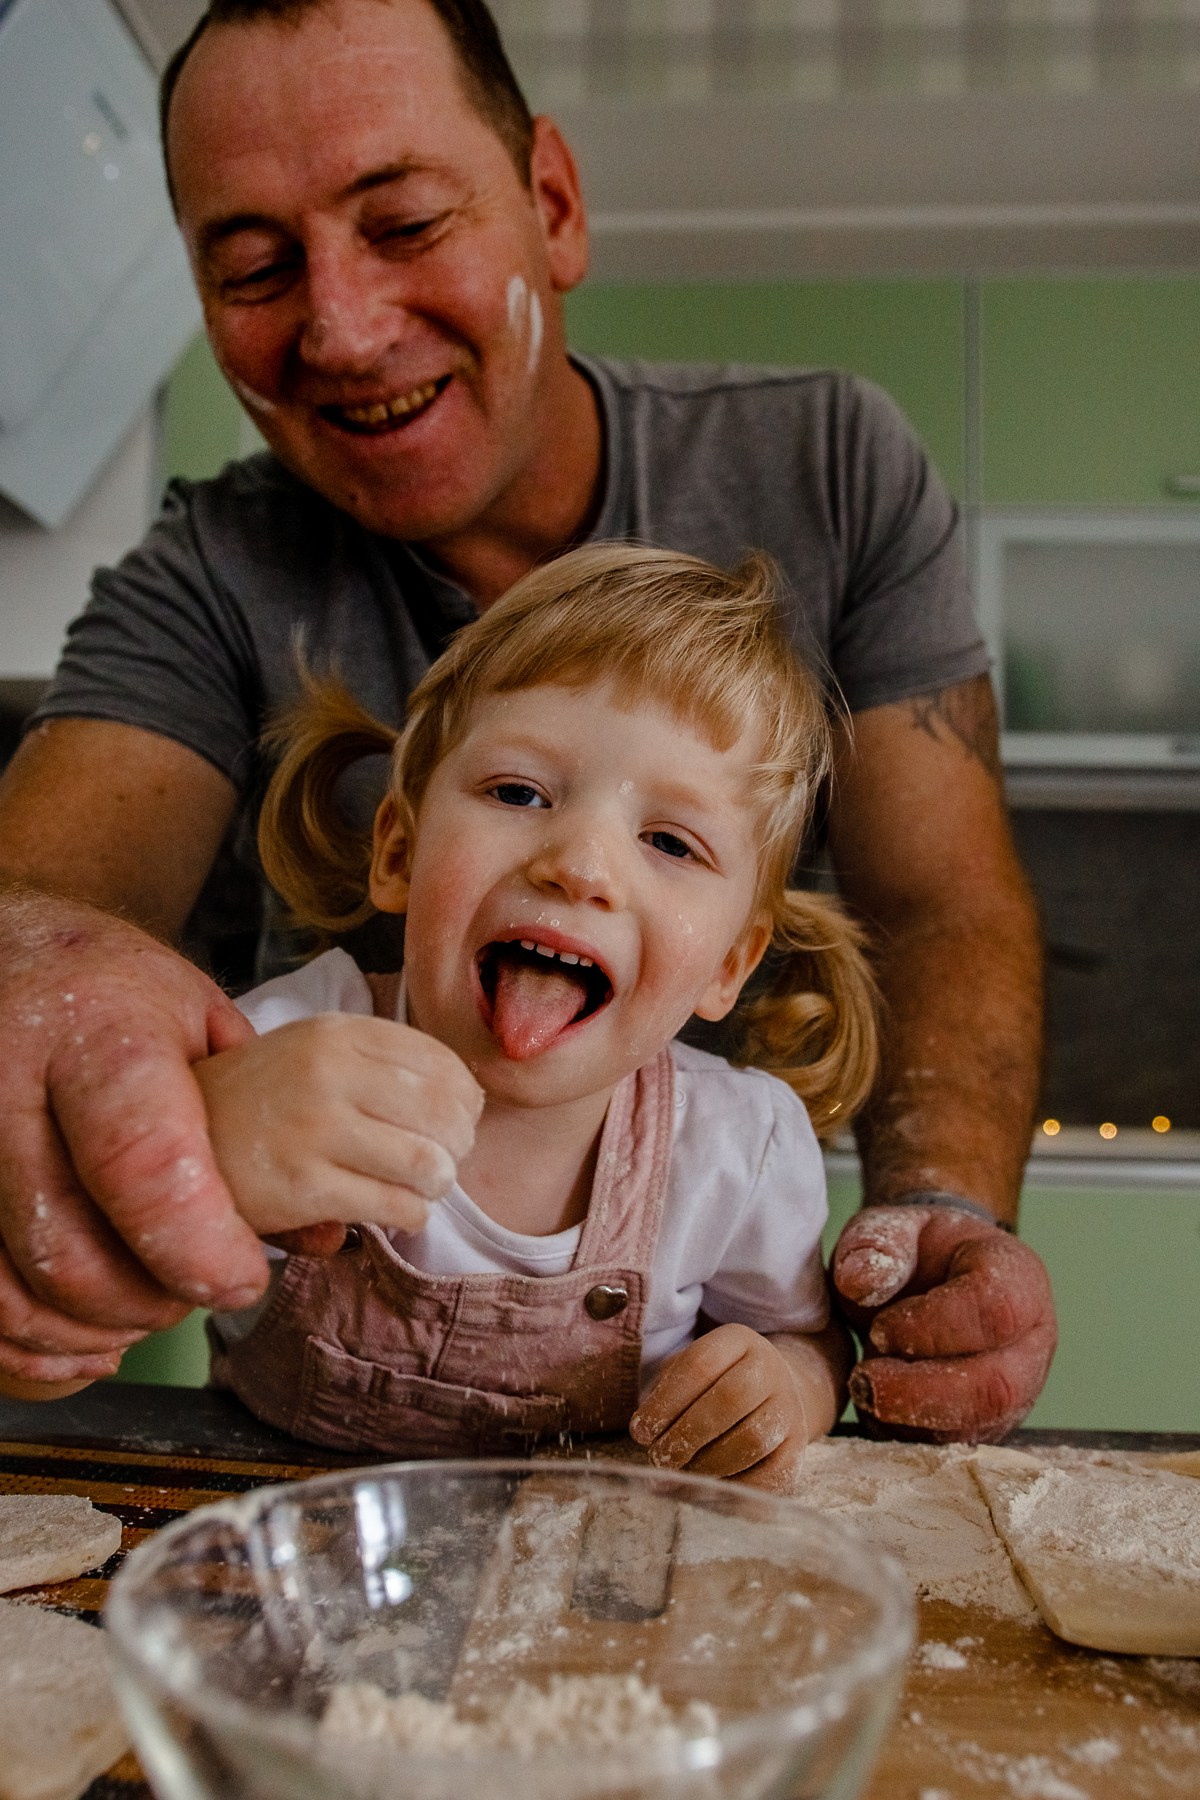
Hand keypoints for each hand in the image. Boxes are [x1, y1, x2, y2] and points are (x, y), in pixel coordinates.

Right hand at [0, 891, 269, 1386]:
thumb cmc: (114, 991)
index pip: (141, 1163)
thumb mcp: (202, 1024)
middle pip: (66, 1246)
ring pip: (13, 1287)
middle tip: (195, 1296)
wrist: (13, 953)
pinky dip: (31, 1341)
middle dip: (145, 1301)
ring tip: (146, 1313)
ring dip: (89, 1330)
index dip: (197, 1245)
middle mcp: (11, 1088)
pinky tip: (83, 1336)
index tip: (242, 1276)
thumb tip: (324, 1233)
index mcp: (98, 1038)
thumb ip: (267, 1122)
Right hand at [194, 1013, 483, 1237]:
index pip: (439, 1063)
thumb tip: (468, 1101)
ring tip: (423, 1188)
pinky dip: (410, 1215)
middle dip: (458, 1145)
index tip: (461, 1120)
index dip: (464, 1099)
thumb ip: (382, 1063)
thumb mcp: (312, 1055)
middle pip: (444, 1113)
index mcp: (336, 1034)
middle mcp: (328, 1073)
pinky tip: (396, 1213)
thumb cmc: (260, 1101)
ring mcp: (314, 1129)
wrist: (178, 1140)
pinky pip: (394, 1206)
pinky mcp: (303, 1186)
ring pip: (427, 1162)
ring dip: (438, 1183)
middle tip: (444, 1161)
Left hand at [630, 1323, 814, 1488]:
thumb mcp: (690, 1371)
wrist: (776, 1393)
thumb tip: (644, 1432)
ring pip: (752, 1439)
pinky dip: (737, 1487)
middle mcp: (770, 1369)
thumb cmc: (715, 1383)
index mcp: (738, 1340)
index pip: (700, 1364)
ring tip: (683, 1471)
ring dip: (709, 1463)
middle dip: (687, 1434)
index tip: (640, 1432)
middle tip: (660, 1458)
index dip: (666, 1401)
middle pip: (729, 1399)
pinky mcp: (800, 1448)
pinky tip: (711, 1487)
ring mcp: (790, 1407)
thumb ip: (665, 1393)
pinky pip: (772, 1475)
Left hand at [833, 1204, 1056, 1442]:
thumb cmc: (916, 1252)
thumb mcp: (892, 1229)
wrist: (930, 1279)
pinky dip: (910, 1435)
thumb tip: (861, 1283)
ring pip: (980, 1425)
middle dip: (922, 1391)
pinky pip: (959, 1445)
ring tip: (865, 1391)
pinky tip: (877, 1409)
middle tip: (864, 1381)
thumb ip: (875, 1244)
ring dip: (913, 1418)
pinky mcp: (990, 1422)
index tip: (879, 1328)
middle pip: (997, 1384)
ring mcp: (1019, 1387)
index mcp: (1018, 1278)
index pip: (994, 1309)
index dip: (933, 1326)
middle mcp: (1031, 1339)